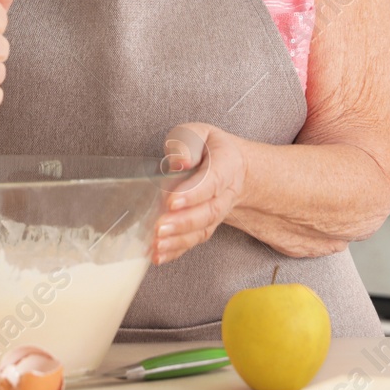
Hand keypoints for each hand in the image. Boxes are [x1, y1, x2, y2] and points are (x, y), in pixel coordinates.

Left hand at [153, 123, 249, 265]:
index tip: (172, 201)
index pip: (212, 181)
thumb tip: (177, 162)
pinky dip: (175, 251)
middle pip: (208, 212)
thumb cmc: (208, 147)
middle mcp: (226, 194)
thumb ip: (187, 144)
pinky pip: (193, 242)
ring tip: (156, 245)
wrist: (233, 167)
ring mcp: (217, 213)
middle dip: (183, 222)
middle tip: (159, 228)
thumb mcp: (199, 133)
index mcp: (226, 165)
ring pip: (202, 231)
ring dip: (178, 241)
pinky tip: (157, 256)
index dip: (193, 193)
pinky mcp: (205, 227)